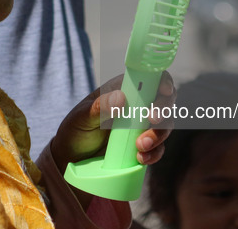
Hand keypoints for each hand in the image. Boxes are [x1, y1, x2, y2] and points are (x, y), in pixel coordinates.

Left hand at [51, 71, 175, 204]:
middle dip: (163, 109)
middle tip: (152, 119)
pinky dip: (154, 153)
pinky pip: (158, 148)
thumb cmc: (76, 129)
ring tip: (140, 146)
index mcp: (123, 90)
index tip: (164, 90)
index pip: (150, 78)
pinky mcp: (143, 146)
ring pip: (164, 125)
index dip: (163, 80)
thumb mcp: (82, 117)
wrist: (72, 158)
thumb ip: (99, 107)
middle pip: (164, 101)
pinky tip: (141, 158)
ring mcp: (142, 126)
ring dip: (158, 135)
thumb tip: (120, 98)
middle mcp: (137, 106)